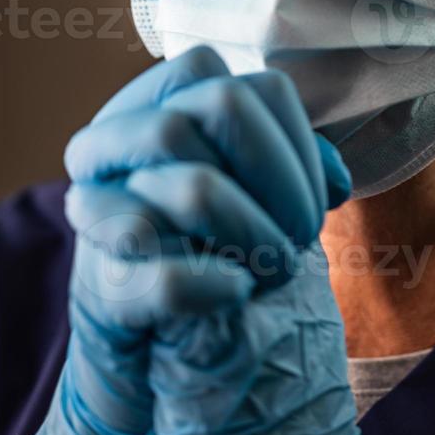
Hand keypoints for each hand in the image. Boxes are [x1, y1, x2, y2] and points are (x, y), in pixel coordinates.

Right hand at [26, 47, 352, 434]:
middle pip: (221, 107)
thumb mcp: (249, 194)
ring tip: (270, 270)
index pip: (252, 86)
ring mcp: (98, 208)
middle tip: (298, 237)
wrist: (146, 348)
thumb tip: (336, 180)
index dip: (299, 141)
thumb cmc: (207, 252)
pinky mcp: (101, 286)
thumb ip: (289, 164)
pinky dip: (215, 284)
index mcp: (159, 104)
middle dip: (284, 181)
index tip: (317, 199)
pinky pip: (164, 274)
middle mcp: (118, 140)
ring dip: (255, 234)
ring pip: (194, 185)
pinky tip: (236, 293)